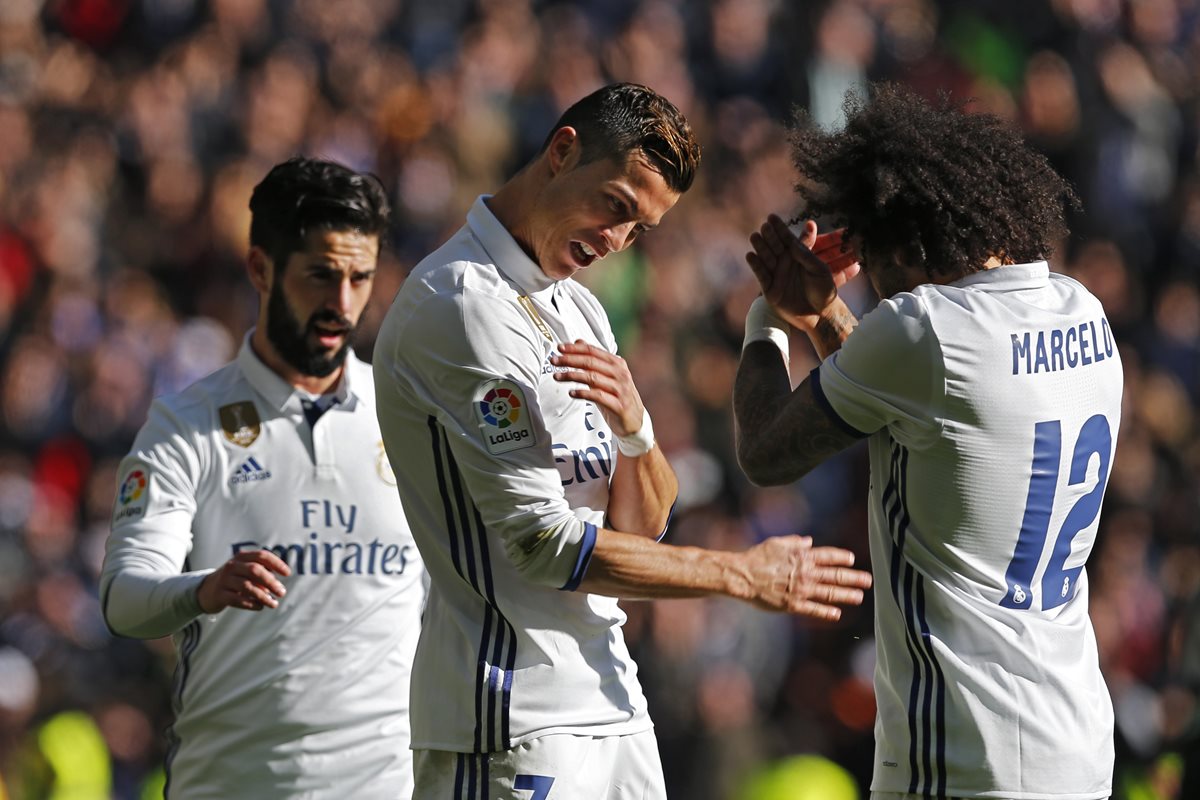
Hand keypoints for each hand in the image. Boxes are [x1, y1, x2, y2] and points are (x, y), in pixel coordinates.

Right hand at [197, 549, 290, 612]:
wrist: (207, 590)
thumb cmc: (234, 580)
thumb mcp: (246, 572)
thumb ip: (262, 575)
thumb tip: (277, 585)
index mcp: (242, 557)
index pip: (261, 555)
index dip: (276, 563)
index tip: (288, 573)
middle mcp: (232, 566)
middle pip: (255, 570)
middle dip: (271, 582)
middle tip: (282, 592)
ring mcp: (224, 580)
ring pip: (247, 586)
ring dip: (263, 596)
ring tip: (274, 603)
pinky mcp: (220, 595)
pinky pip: (238, 600)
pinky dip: (251, 604)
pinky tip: (260, 607)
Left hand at [550, 340, 644, 436]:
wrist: (635, 421)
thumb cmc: (617, 397)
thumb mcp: (606, 376)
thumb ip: (593, 360)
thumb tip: (578, 342)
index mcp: (617, 363)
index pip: (593, 351)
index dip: (575, 349)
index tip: (559, 348)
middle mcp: (620, 374)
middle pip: (591, 362)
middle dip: (569, 360)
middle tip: (554, 361)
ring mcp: (621, 389)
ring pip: (592, 378)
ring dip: (572, 375)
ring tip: (557, 376)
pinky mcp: (619, 405)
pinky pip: (598, 396)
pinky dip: (583, 393)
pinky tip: (571, 392)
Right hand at [737, 535, 871, 619]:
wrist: (743, 576)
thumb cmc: (757, 557)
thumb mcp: (776, 543)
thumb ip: (794, 542)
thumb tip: (809, 541)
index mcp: (801, 557)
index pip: (827, 556)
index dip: (841, 557)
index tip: (852, 559)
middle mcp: (805, 573)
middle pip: (834, 575)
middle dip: (853, 577)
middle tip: (868, 580)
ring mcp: (800, 590)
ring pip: (829, 592)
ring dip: (846, 595)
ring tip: (860, 597)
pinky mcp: (793, 605)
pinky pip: (813, 609)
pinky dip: (826, 612)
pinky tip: (837, 614)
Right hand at [746, 215, 860, 329]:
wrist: (820, 315)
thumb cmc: (824, 291)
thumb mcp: (820, 270)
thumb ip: (807, 256)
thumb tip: (792, 243)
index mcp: (799, 256)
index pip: (788, 238)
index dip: (780, 228)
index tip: (772, 217)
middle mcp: (786, 263)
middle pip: (775, 246)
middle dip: (770, 236)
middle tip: (765, 226)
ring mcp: (777, 275)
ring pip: (766, 258)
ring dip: (760, 247)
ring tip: (755, 236)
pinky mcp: (770, 289)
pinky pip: (761, 276)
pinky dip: (756, 265)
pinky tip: (751, 255)